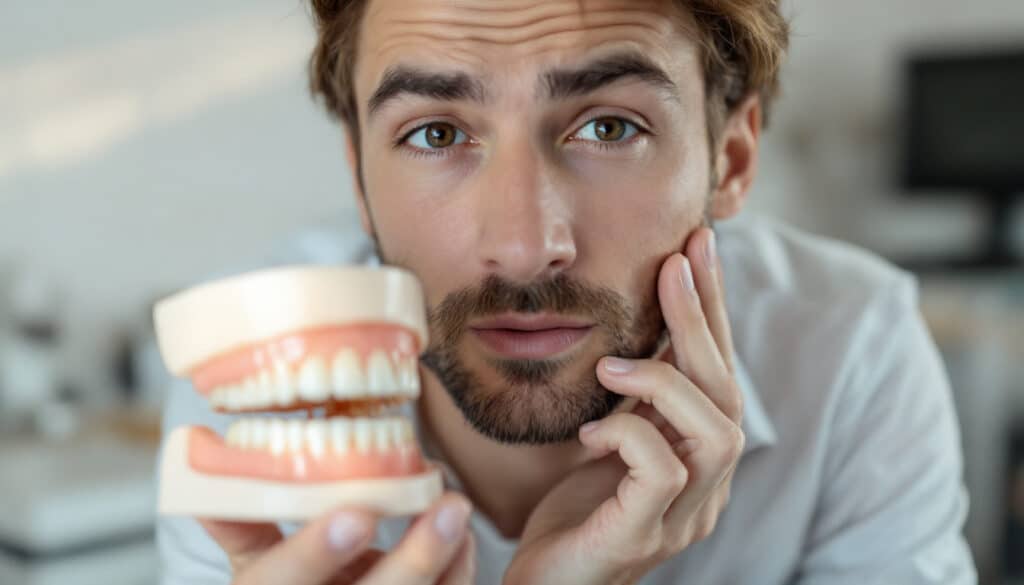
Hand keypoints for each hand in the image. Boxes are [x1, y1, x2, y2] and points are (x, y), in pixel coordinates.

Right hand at [200, 491, 475, 584]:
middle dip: (414, 561)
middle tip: (448, 506)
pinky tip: (463, 538)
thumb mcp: (255, 564)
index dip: (315, 552)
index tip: (356, 514)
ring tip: (459, 511)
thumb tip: (199, 453)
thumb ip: (239, 520)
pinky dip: (458, 573)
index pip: (282, 583)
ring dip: (449, 562)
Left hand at [503, 227, 744, 584]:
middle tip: (675, 263)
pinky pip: (663, 471)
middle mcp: (705, 489)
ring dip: (666, 381)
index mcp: (697, 460)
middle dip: (701, 320)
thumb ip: (633, 398)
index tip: (698, 248)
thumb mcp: (606, 439)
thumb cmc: (570, 514)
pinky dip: (629, 433)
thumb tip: (641, 324)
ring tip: (612, 366)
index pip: (719, 375)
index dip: (712, 310)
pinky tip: (592, 432)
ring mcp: (681, 518)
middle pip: (728, 393)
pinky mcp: (642, 536)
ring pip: (715, 432)